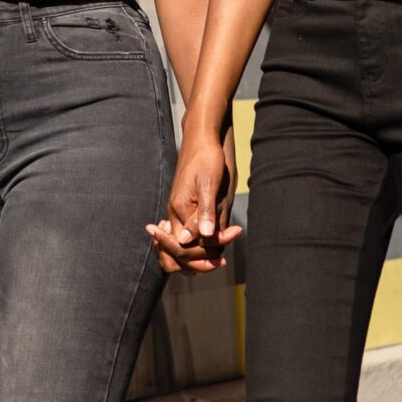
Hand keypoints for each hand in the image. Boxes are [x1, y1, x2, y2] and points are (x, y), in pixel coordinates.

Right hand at [146, 124, 243, 272]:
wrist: (201, 139)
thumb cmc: (206, 158)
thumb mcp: (209, 183)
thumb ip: (205, 211)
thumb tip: (203, 237)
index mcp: (179, 210)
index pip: (186, 247)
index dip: (205, 254)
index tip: (226, 252)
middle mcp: (174, 214)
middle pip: (177, 253)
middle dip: (198, 262)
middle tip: (222, 262)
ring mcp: (177, 212)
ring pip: (179, 247)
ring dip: (197, 256)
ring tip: (219, 257)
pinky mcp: (183, 209)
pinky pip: (184, 236)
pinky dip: (196, 246)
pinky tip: (211, 243)